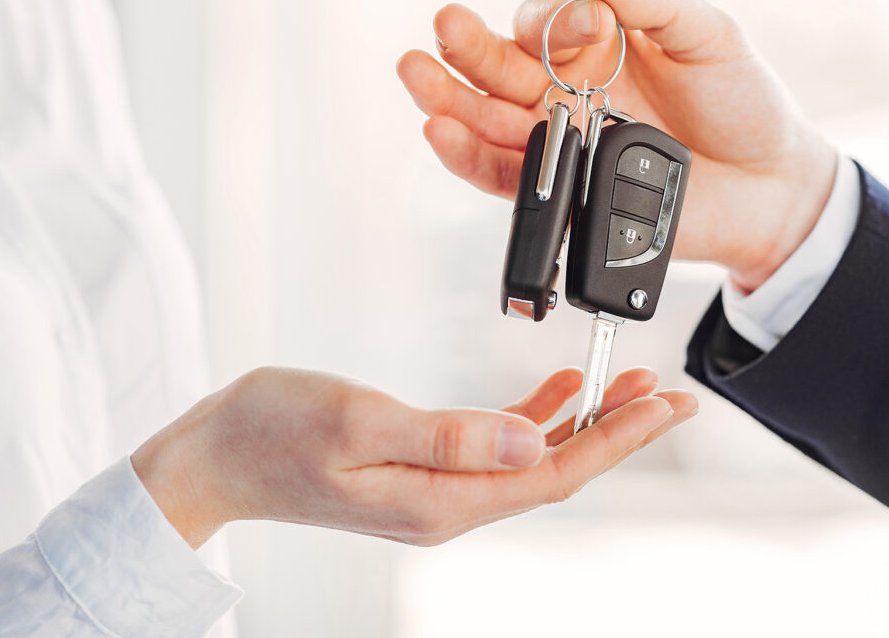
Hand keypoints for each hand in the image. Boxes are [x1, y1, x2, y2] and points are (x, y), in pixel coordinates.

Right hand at [132, 365, 695, 547]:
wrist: (214, 456)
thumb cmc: (272, 431)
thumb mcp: (359, 421)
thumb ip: (450, 436)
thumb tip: (533, 442)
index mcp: (442, 500)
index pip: (553, 473)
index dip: (617, 439)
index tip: (667, 405)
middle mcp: (449, 504)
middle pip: (557, 469)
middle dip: (621, 431)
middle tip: (675, 395)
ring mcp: (438, 489)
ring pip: (535, 457)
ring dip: (586, 422)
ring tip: (635, 385)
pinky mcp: (424, 467)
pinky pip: (499, 446)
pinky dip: (537, 416)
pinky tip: (561, 392)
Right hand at [397, 0, 838, 292]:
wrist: (770, 188)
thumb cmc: (744, 104)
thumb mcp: (711, 35)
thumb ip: (655, 0)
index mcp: (597, 46)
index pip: (546, 23)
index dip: (551, 22)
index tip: (590, 31)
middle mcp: (568, 92)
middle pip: (500, 67)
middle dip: (468, 49)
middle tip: (445, 28)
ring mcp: (563, 144)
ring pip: (489, 121)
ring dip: (449, 100)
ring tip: (417, 77)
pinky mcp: (563, 194)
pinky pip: (506, 178)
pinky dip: (470, 158)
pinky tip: (443, 133)